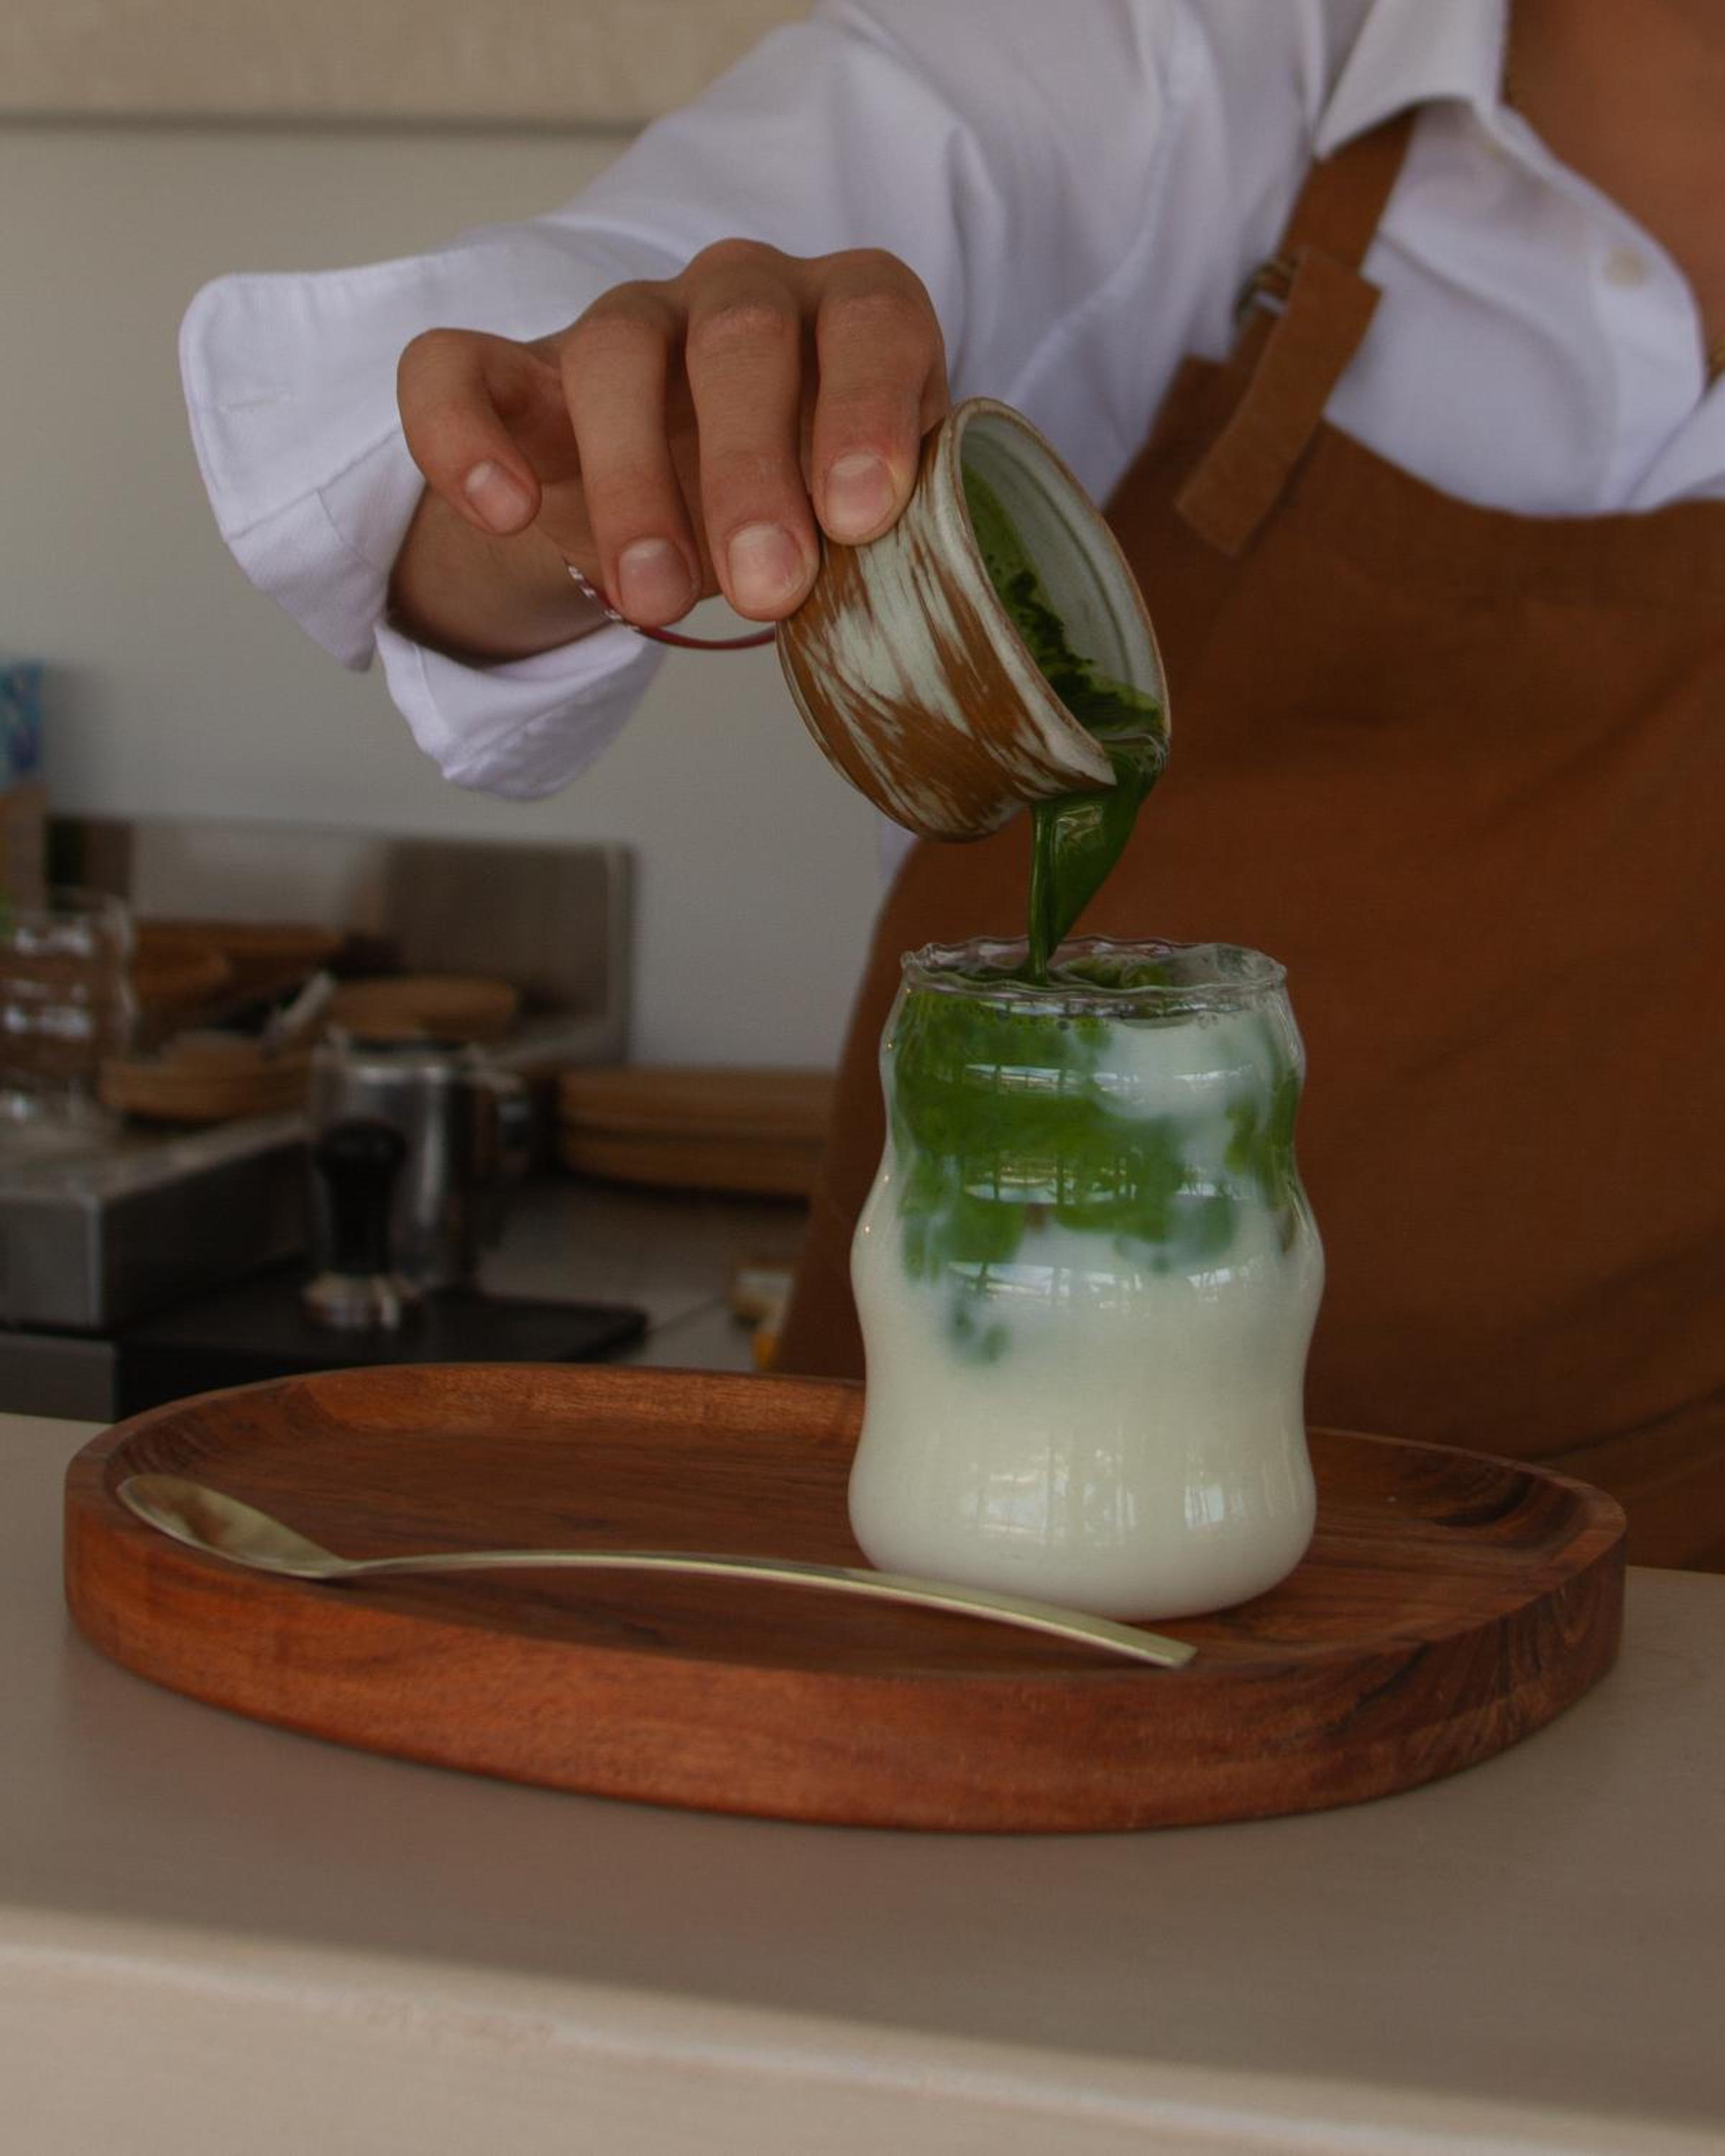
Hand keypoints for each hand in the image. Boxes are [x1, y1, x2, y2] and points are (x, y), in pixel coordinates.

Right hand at [388, 240, 949, 658]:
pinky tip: (501, 512)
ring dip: (635, 480)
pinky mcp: (519, 374)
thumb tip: (900, 605)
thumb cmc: (802, 518)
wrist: (682, 525)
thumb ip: (884, 540)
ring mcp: (625, 323)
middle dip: (753, 470)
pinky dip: (465, 433)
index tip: (859, 519)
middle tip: (768, 589)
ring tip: (654, 600)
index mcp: (846, 316)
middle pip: (741, 337)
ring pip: (615, 348)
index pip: (872, 319)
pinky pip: (460, 368)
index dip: (868, 409)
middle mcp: (739, 293)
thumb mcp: (859, 532)